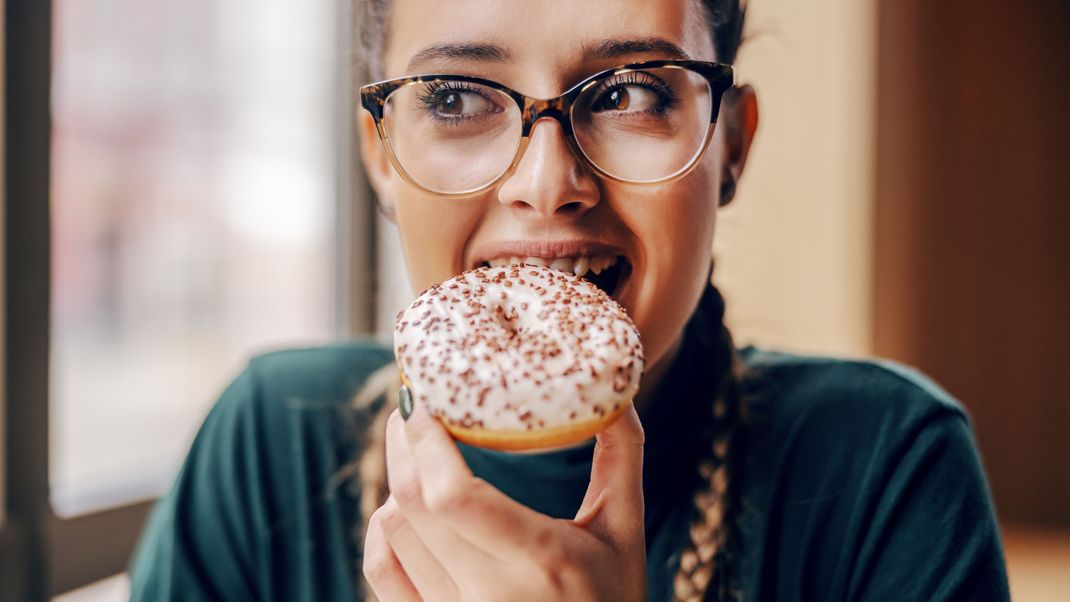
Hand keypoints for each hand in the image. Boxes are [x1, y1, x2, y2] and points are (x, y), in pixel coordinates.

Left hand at [362, 400, 647, 600]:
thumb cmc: (613, 599)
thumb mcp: (625, 532)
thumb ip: (622, 457)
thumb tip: (616, 389)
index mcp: (542, 559)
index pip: (454, 496)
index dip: (426, 441)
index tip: (424, 398)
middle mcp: (490, 593)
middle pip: (412, 502)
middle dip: (404, 442)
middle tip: (413, 403)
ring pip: (392, 529)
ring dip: (397, 478)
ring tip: (414, 445)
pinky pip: (381, 569)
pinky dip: (381, 527)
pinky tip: (398, 502)